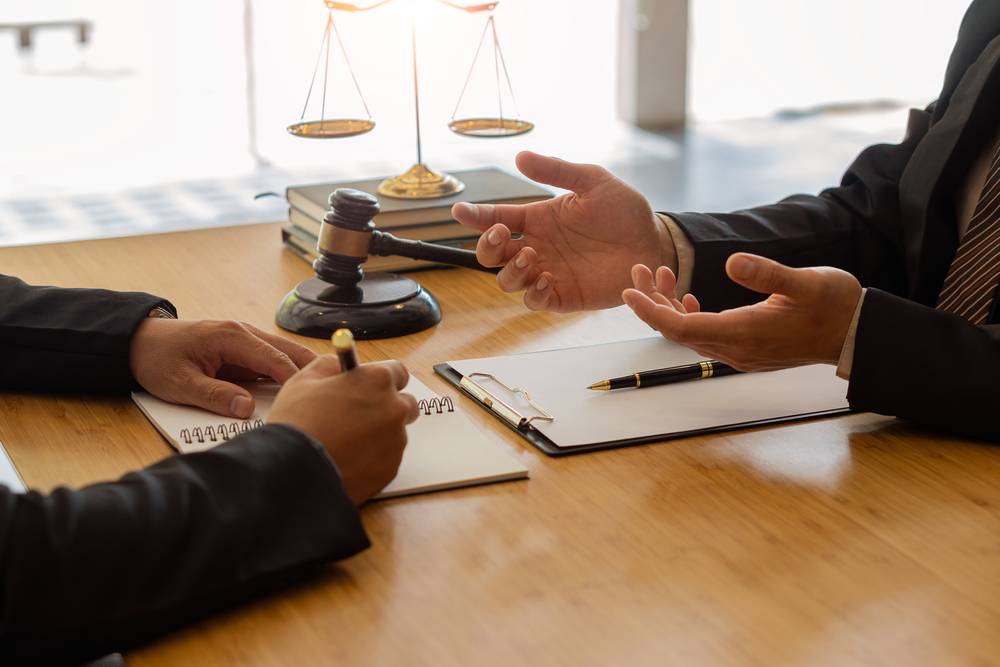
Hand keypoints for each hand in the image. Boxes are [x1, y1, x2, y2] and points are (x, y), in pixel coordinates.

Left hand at [130, 318, 316, 417]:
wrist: (138, 341)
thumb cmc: (157, 359)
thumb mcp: (179, 383)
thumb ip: (214, 396)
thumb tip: (245, 409)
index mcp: (232, 337)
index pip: (275, 360)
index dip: (296, 380)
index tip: (313, 398)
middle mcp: (244, 333)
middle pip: (290, 351)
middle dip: (313, 370)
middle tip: (335, 391)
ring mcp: (245, 340)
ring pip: (285, 354)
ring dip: (303, 372)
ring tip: (325, 391)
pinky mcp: (243, 350)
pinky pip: (272, 361)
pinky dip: (288, 374)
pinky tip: (299, 390)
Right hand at [267, 356, 418, 504]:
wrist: (294, 471)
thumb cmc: (297, 422)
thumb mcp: (305, 380)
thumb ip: (330, 365)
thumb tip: (340, 366)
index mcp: (377, 381)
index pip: (398, 372)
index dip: (382, 379)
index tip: (371, 385)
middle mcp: (394, 409)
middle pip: (406, 404)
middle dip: (388, 407)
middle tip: (361, 415)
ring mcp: (395, 441)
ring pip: (395, 433)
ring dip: (379, 434)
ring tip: (346, 442)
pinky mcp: (391, 469)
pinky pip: (387, 458)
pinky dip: (373, 458)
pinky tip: (348, 459)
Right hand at [452, 151, 674, 311]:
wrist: (654, 244)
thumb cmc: (625, 212)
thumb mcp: (592, 181)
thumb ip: (556, 171)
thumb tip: (520, 157)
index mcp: (538, 219)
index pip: (496, 218)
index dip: (475, 216)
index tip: (459, 211)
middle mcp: (537, 247)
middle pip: (492, 255)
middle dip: (487, 247)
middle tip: (500, 236)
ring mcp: (549, 273)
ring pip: (508, 281)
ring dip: (510, 271)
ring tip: (532, 256)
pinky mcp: (564, 296)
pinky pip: (535, 301)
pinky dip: (533, 294)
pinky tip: (544, 280)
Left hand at [621, 253, 861, 370]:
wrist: (859, 333)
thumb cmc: (836, 305)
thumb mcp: (806, 282)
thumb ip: (767, 274)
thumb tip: (732, 261)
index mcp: (744, 333)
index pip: (682, 327)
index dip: (651, 311)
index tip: (627, 292)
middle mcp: (736, 350)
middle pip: (678, 331)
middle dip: (652, 303)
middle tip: (637, 271)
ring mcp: (741, 353)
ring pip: (690, 334)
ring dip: (669, 307)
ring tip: (657, 275)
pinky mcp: (746, 349)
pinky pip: (706, 336)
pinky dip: (689, 315)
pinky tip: (688, 296)